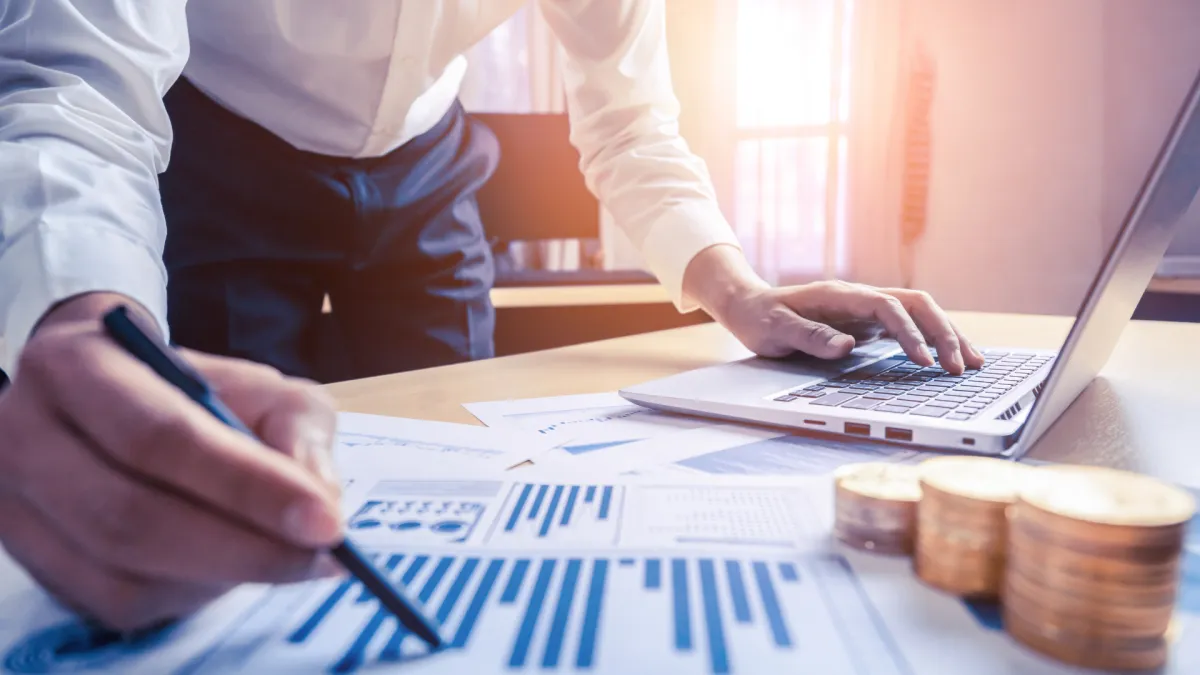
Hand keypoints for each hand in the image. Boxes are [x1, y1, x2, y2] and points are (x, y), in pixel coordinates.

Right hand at [0, 293, 343, 630]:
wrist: (114, 399)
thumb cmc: (192, 391)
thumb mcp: (259, 385)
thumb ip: (296, 429)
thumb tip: (319, 500)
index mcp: (75, 367)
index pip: (160, 437)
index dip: (247, 485)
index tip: (325, 520)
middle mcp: (25, 435)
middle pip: (132, 516)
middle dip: (243, 546)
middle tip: (318, 555)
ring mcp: (16, 506)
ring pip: (124, 571)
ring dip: (220, 574)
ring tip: (281, 555)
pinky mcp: (33, 561)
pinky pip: (117, 602)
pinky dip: (189, 594)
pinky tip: (228, 567)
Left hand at [683, 246, 983, 374]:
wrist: (748, 306)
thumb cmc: (759, 317)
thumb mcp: (774, 329)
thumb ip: (808, 336)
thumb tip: (846, 347)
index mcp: (840, 295)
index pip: (888, 308)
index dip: (910, 334)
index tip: (924, 363)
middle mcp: (860, 298)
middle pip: (916, 305)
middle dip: (943, 333)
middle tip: (961, 368)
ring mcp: (866, 310)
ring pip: (919, 313)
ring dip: (947, 335)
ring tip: (972, 364)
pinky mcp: (867, 323)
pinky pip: (909, 327)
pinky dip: (932, 341)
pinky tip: (948, 360)